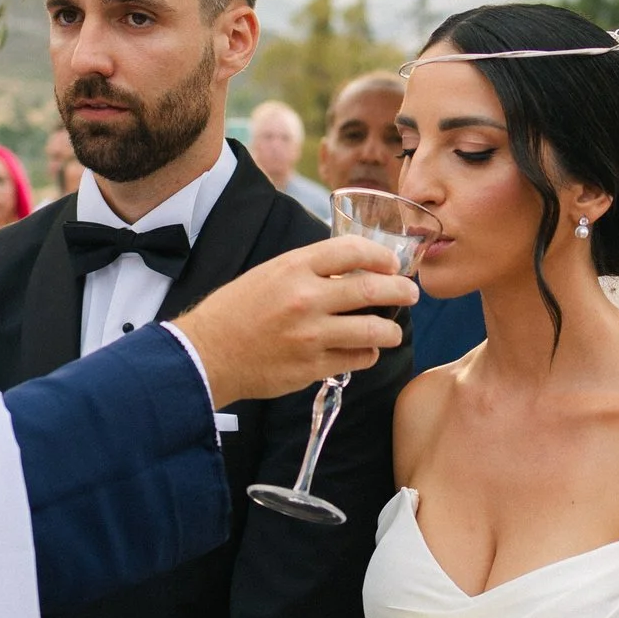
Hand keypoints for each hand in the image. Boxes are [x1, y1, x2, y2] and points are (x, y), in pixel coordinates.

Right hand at [168, 237, 412, 405]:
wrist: (206, 354)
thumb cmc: (235, 311)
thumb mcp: (269, 274)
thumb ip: (308, 270)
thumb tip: (350, 269)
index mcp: (294, 267)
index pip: (353, 250)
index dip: (381, 256)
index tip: (392, 263)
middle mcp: (306, 298)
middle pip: (373, 290)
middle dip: (401, 290)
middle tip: (411, 293)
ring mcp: (311, 335)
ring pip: (374, 330)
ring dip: (391, 329)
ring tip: (392, 330)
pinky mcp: (312, 366)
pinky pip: (357, 359)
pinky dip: (367, 354)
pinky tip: (364, 351)